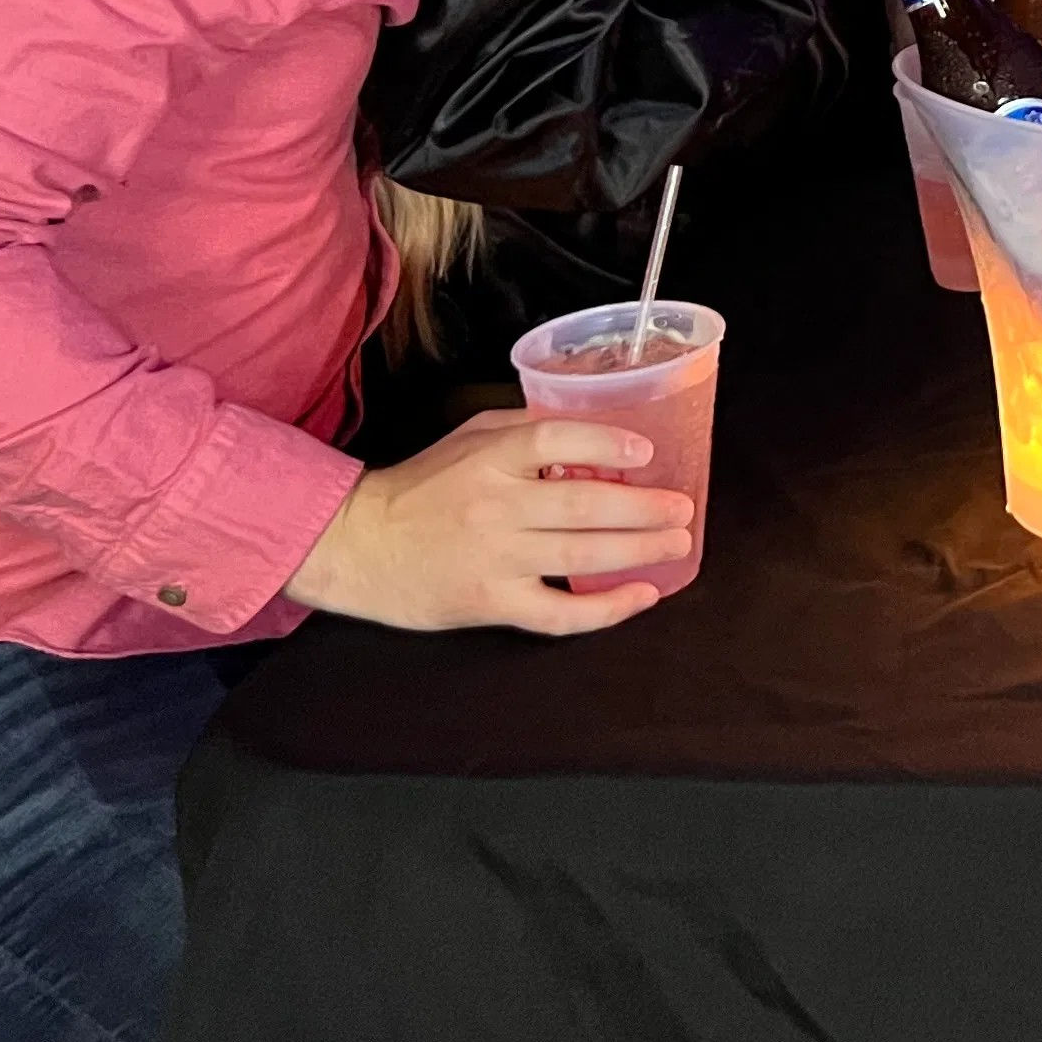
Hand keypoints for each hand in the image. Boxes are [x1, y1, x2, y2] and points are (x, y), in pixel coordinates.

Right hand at [281, 410, 692, 632]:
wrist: (358, 545)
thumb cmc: (418, 488)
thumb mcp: (467, 438)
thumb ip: (525, 429)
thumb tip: (588, 428)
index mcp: (490, 458)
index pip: (556, 439)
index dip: (607, 441)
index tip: (647, 449)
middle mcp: (497, 506)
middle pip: (585, 503)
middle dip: (645, 507)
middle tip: (683, 508)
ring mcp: (497, 558)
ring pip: (583, 556)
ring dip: (640, 550)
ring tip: (676, 543)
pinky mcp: (492, 603)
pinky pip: (559, 613)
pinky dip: (605, 609)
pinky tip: (640, 596)